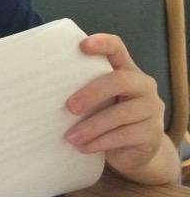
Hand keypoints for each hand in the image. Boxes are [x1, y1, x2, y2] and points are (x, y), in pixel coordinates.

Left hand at [64, 34, 178, 182]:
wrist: (135, 152)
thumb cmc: (108, 118)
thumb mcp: (99, 102)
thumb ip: (84, 90)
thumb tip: (45, 92)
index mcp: (127, 70)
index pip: (117, 48)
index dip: (102, 43)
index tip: (82, 46)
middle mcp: (143, 85)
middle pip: (119, 81)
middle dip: (92, 93)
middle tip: (69, 107)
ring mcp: (152, 109)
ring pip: (121, 114)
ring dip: (91, 126)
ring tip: (70, 137)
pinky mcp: (152, 134)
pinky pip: (124, 136)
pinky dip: (100, 142)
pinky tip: (83, 147)